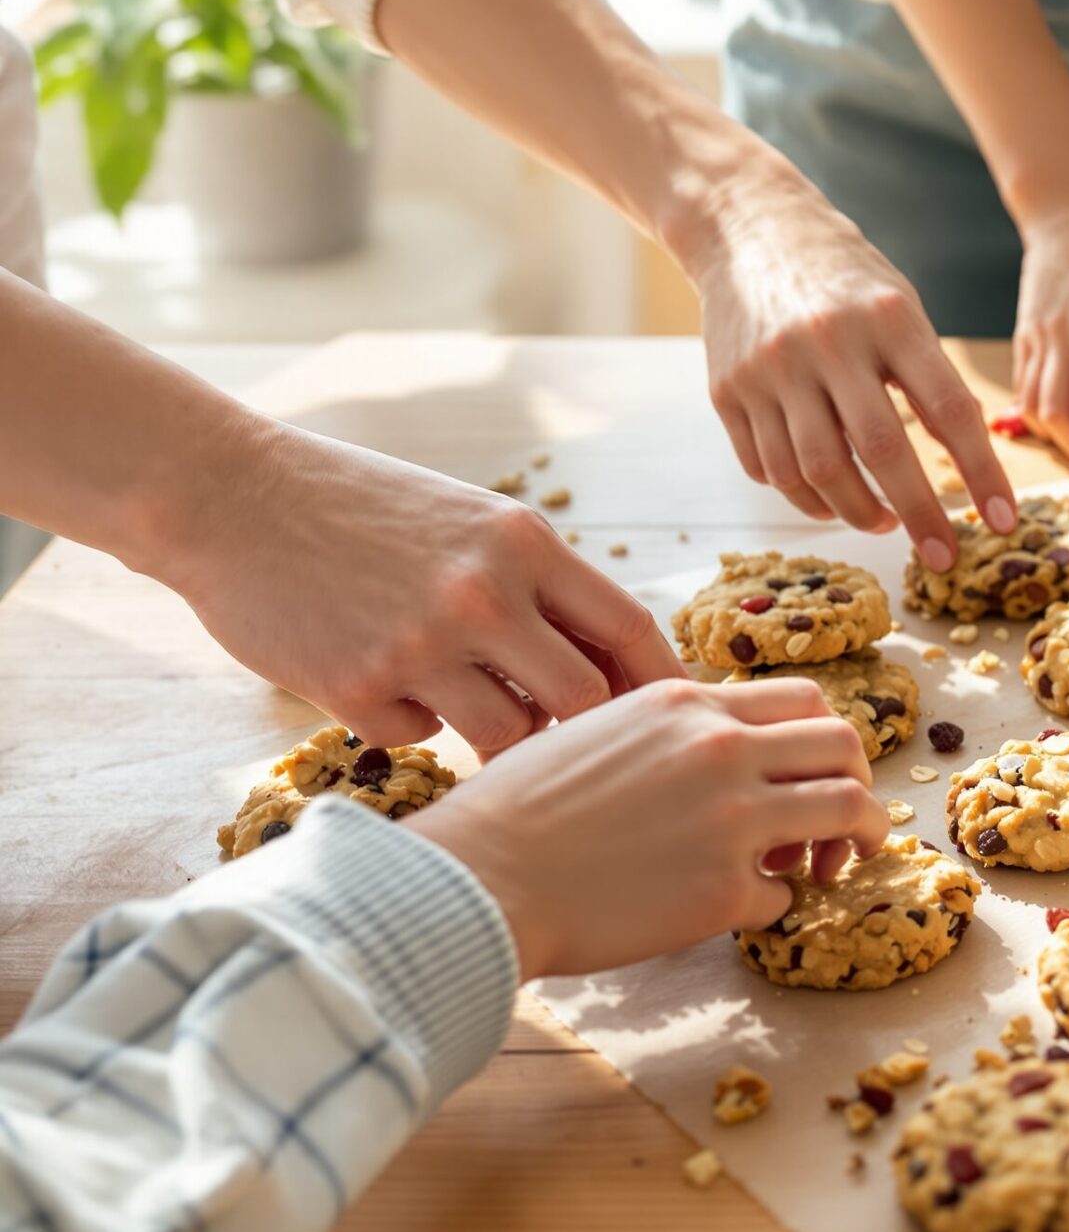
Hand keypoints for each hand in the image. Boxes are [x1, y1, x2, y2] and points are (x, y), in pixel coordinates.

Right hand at [156, 428, 680, 756]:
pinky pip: (422, 736)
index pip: (629, 627)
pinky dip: (411, 722)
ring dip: (494, 729)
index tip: (678, 717)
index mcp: (523, 543)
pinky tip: (375, 677)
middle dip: (581, 724)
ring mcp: (420, 644)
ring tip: (455, 693)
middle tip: (563, 733)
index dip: (660, 681)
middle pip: (585, 699)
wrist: (227, 495)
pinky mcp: (355, 688)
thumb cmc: (359, 509)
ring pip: (508, 732)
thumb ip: (539, 585)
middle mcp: (483, 594)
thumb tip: (613, 666)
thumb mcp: (469, 522)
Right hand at [409, 677, 886, 978]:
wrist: (478, 878)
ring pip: (849, 807)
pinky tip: (732, 913)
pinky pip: (785, 896)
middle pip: (844, 745)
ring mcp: (731, 819)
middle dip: (858, 783)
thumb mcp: (596, 729)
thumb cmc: (517, 811)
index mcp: (687, 705)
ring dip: (855, 839)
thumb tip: (727, 755)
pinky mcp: (724, 890)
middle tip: (842, 826)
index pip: (804, 701)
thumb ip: (670, 732)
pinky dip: (771, 906)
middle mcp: (721, 749)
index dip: (822, 741)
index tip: (812, 775)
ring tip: (830, 866)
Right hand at [690, 183, 1017, 570]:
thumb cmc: (846, 281)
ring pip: (816, 473)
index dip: (981, 472)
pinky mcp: (727, 391)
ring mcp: (770, 369)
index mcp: (888, 318)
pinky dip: (804, 495)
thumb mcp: (901, 308)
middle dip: (919, 516)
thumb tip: (966, 464)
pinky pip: (768, 468)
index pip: (948, 409)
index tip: (1003, 520)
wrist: (747, 230)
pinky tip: (828, 496)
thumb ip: (930, 377)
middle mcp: (827, 343)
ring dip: (856, 512)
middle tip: (943, 557)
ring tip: (883, 519)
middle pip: (878, 451)